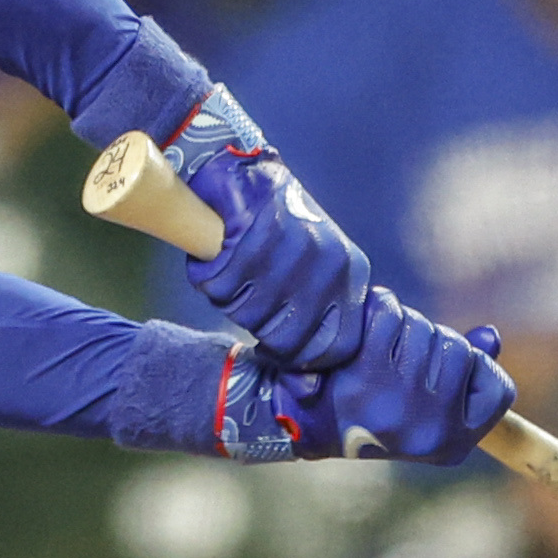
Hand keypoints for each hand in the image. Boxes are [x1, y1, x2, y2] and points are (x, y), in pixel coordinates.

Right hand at [163, 85, 373, 370]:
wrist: (236, 165)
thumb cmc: (263, 231)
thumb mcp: (300, 275)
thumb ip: (306, 324)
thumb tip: (308, 392)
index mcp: (350, 275)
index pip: (336, 348)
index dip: (300, 362)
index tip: (270, 352)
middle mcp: (332, 262)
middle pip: (289, 339)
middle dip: (255, 326)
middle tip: (241, 295)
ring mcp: (299, 246)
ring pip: (249, 312)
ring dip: (227, 295)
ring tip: (228, 265)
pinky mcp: (260, 230)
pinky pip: (223, 284)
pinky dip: (207, 274)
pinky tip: (214, 250)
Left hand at [274, 299, 515, 467]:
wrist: (288, 421)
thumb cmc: (361, 408)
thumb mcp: (419, 403)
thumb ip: (462, 372)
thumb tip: (491, 337)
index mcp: (450, 445)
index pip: (498, 390)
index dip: (475, 369)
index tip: (442, 372)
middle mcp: (430, 431)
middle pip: (459, 349)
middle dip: (429, 340)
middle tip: (396, 357)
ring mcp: (400, 406)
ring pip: (426, 329)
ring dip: (402, 324)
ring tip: (376, 347)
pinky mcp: (365, 378)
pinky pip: (391, 316)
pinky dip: (376, 310)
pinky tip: (361, 330)